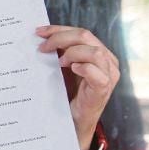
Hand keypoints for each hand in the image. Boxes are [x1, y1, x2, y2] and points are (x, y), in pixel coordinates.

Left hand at [36, 25, 119, 149]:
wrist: (75, 119)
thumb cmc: (70, 93)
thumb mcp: (65, 67)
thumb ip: (61, 52)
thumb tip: (41, 37)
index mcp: (100, 52)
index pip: (81, 32)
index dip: (59, 29)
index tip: (39, 31)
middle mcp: (107, 60)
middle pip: (86, 36)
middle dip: (60, 38)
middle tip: (43, 47)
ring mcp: (109, 74)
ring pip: (94, 51)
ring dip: (72, 53)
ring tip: (59, 62)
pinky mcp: (104, 88)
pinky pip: (97, 73)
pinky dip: (83, 68)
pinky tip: (71, 69)